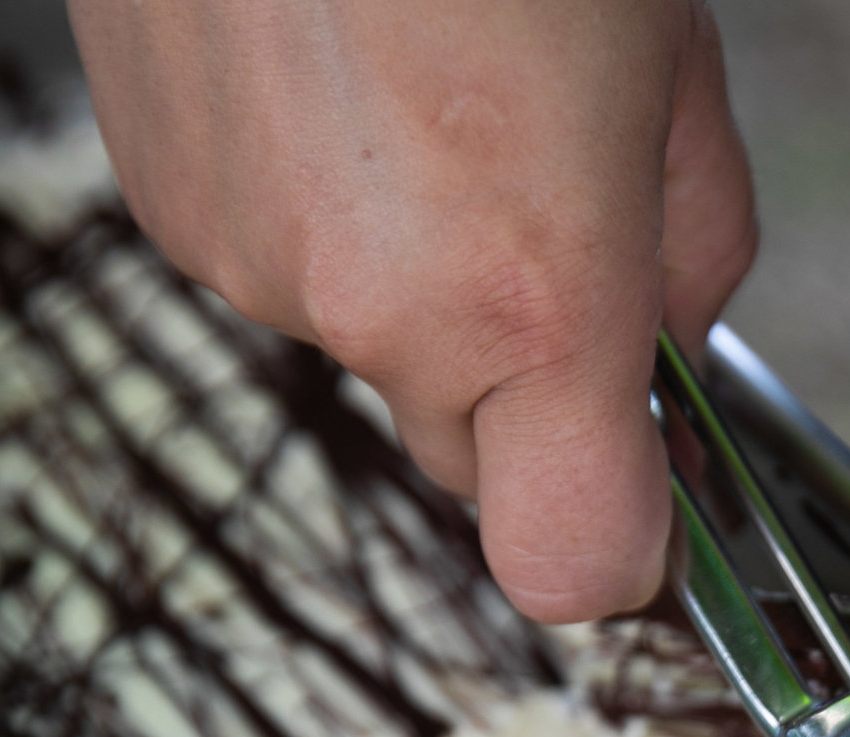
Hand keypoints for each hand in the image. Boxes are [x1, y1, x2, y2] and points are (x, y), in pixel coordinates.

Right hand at [66, 0, 755, 620]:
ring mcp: (245, 260)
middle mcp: (370, 308)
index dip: (624, 549)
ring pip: (367, 347)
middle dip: (526, 382)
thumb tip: (672, 350)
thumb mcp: (668, 58)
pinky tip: (335, 82)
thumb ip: (689, 245)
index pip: (570, 565)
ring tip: (429, 99)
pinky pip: (275, 263)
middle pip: (469, 458)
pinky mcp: (159, 203)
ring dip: (413, 277)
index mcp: (529, 290)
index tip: (653, 496)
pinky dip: (319, 210)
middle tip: (554, 217)